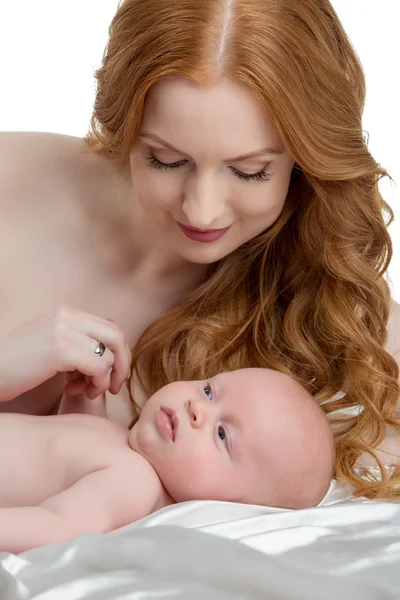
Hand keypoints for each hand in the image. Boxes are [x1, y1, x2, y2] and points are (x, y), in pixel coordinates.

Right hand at [0, 306, 130, 401]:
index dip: (117, 354)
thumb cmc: (18, 365)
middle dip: (121, 365)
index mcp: (66, 313)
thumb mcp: (51, 344)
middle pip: (117, 337)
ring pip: (109, 355)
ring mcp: (63, 331)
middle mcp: (67, 316)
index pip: (110, 328)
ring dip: (102, 380)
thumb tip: (112, 339)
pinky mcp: (60, 350)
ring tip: (82, 390)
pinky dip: (95, 383)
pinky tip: (75, 390)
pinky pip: (99, 366)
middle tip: (112, 388)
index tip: (110, 376)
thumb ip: (79, 339)